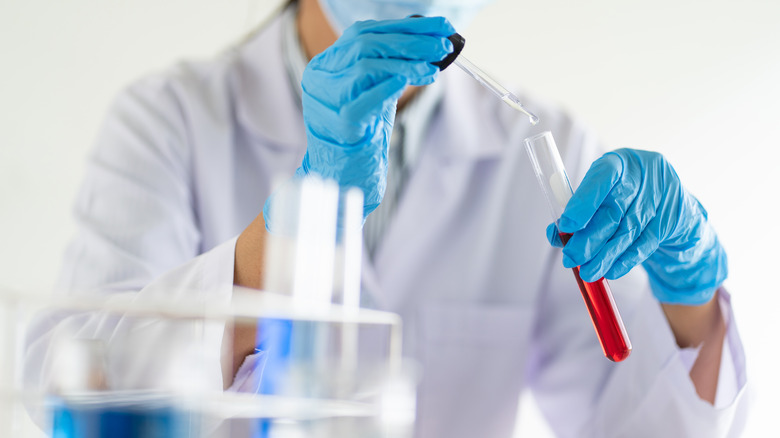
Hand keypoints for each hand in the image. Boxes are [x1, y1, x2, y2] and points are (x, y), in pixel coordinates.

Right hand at [263, 17, 454, 230]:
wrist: (342, 176)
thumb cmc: (360, 133)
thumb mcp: (375, 91)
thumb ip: (390, 65)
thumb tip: (428, 38)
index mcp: (326, 66)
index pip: (364, 33)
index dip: (405, 27)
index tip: (440, 26)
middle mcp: (320, 79)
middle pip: (365, 45)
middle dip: (411, 42)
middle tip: (443, 46)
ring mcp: (326, 102)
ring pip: (365, 68)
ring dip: (407, 64)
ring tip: (434, 68)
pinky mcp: (339, 126)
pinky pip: (365, 100)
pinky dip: (391, 85)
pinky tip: (415, 78)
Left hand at [546, 148, 726, 304]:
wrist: (670, 203)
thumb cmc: (625, 196)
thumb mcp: (601, 194)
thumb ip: (578, 211)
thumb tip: (555, 234)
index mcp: (619, 162)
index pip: (601, 179)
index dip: (583, 203)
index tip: (566, 226)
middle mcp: (643, 175)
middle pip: (613, 211)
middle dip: (589, 238)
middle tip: (571, 258)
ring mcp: (661, 197)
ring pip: (628, 231)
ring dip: (605, 256)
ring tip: (588, 272)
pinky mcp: (672, 219)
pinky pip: (646, 244)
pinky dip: (625, 260)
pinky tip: (611, 271)